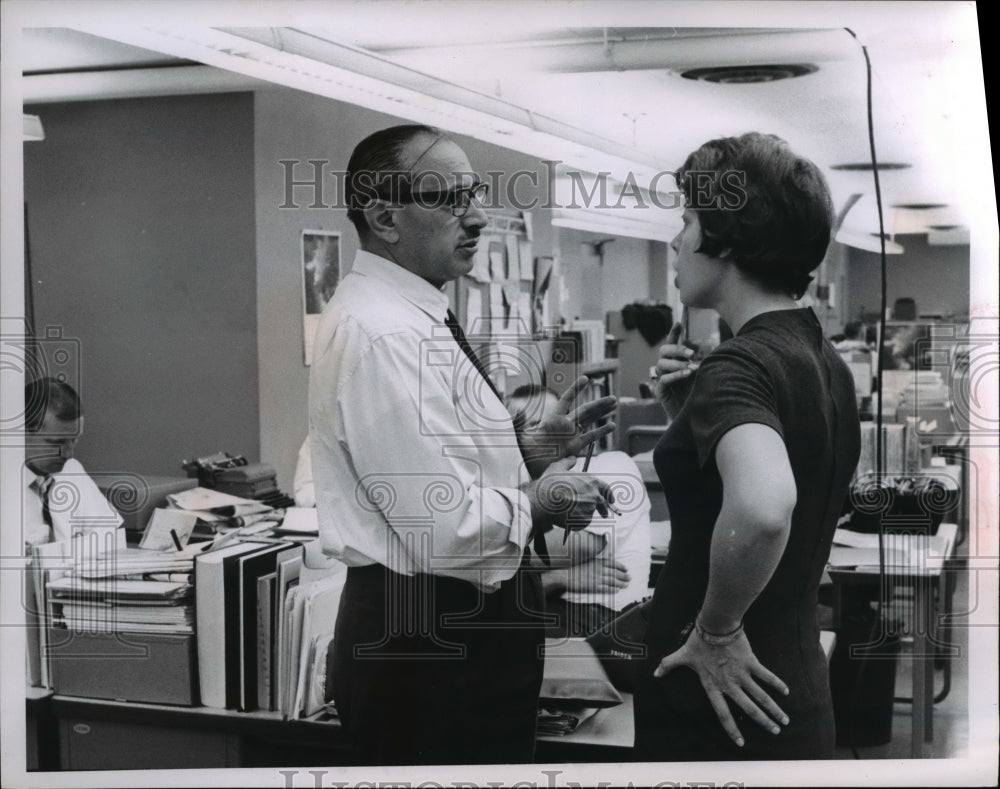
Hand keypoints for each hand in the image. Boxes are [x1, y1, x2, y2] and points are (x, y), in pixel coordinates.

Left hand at [516, 376, 615, 478]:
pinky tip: (611, 425)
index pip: (566, 400)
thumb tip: (518, 411)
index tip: (586, 379)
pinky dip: (601, 431)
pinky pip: (590, 437)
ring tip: (614, 405)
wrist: (530, 469)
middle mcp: (564, 424)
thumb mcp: (520, 435)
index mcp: (552, 418)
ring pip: (590, 420)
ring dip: (602, 413)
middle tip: (613, 398)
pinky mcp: (575, 447)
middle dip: (599, 404)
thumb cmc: (524, 450)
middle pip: (585, 410)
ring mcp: (571, 435)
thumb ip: (520, 422)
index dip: (575, 389)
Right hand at [528, 457, 615, 534]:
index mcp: (592, 481)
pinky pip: (581, 524)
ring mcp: (590, 509)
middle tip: (604, 514)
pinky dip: (576, 523)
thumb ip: (568, 462)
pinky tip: (566, 518)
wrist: (544, 499)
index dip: (609, 495)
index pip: (606, 489)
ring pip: (589, 514)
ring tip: (569, 512)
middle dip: (604, 510)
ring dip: (583, 515)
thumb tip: (572, 458)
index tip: (611, 500)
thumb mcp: (558, 466)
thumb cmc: (550, 482)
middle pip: (603, 504)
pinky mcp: (584, 521)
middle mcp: (594, 495)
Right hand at [565, 556, 629, 593]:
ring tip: (626, 585)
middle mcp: (599, 570)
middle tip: (629, 578)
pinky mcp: (593, 587)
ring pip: (612, 581)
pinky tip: (617, 590)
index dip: (621, 567)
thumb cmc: (577, 569)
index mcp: (597, 562)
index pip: (613, 563)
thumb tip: (609, 562)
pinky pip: (606, 588)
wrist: (567, 576)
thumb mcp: (589, 561)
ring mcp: (596, 578)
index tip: (626, 569)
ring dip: (621, 583)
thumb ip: (599, 562)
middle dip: (624, 576)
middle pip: (615, 573)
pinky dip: (613, 589)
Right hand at [651, 322, 698, 418]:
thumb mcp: (705, 376)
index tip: (678, 322)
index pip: (672, 344)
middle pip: (664, 351)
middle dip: (677, 349)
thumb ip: (703, 363)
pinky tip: (686, 374)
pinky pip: (663, 379)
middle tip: (692, 353)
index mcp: (676, 362)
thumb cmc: (702, 395)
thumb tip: (716, 349)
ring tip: (692, 368)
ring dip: (677, 363)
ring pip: (662, 363)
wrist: (696, 419)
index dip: (673, 333)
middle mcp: (667, 369)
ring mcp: (662, 380)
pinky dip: (675, 375)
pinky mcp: (660, 392)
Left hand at [653, 625, 789, 747]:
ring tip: (784, 720)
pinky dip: (777, 684)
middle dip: (763, 722)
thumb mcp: (682, 655)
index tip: (740, 742)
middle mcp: (729, 684)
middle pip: (748, 709)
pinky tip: (786, 692)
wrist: (714, 625)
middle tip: (774, 732)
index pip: (722, 713)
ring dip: (773, 709)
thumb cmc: (698, 641)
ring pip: (761, 697)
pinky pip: (767, 676)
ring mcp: (742, 674)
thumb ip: (669, 665)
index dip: (731, 729)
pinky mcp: (751, 662)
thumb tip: (655, 673)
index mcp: (713, 685)